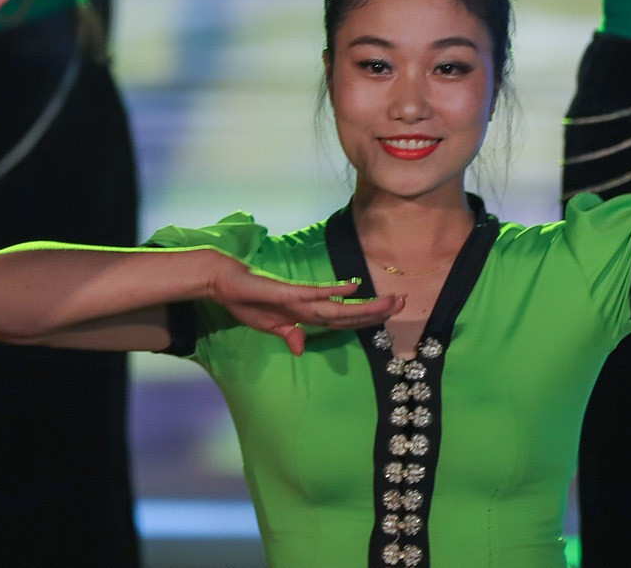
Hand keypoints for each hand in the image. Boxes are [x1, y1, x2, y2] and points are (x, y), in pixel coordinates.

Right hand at [205, 254, 402, 356]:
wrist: (226, 284)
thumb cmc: (248, 303)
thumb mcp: (269, 326)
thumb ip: (287, 334)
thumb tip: (301, 347)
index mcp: (307, 316)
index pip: (344, 320)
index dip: (367, 318)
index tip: (390, 314)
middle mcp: (309, 307)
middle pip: (350, 313)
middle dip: (377, 310)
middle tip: (404, 302)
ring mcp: (300, 299)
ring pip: (340, 307)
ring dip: (366, 305)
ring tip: (392, 300)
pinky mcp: (288, 292)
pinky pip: (315, 293)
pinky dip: (334, 291)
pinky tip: (353, 286)